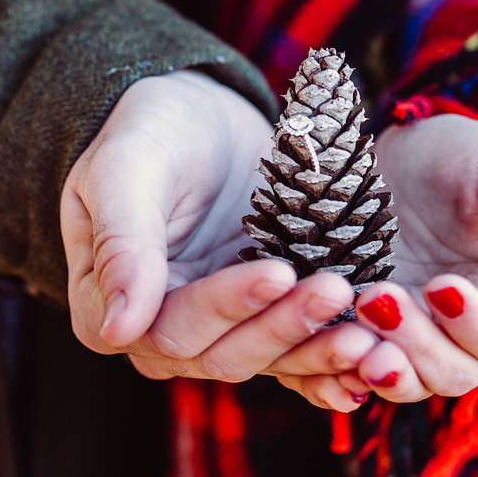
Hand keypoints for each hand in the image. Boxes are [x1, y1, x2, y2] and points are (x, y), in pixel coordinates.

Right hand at [60, 70, 372, 393]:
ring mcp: (214, 327)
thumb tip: (117, 328)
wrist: (202, 117)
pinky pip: (293, 353)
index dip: (224, 307)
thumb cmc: (154, 127)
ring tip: (366, 334)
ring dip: (315, 352)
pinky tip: (371, 354)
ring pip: (264, 360)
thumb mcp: (128, 167)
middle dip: (282, 327)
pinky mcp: (259, 318)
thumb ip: (121, 242)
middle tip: (336, 290)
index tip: (277, 272)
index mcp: (105, 301)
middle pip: (220, 354)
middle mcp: (157, 328)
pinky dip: (330, 360)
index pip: (167, 327)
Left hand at [280, 114, 477, 402]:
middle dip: (417, 346)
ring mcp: (405, 337)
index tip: (441, 284)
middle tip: (376, 297)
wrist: (386, 156)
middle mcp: (457, 332)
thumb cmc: (454, 155)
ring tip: (351, 326)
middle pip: (451, 374)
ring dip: (379, 366)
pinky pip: (349, 371)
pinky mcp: (356, 332)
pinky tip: (317, 340)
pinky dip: (336, 368)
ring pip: (402, 382)